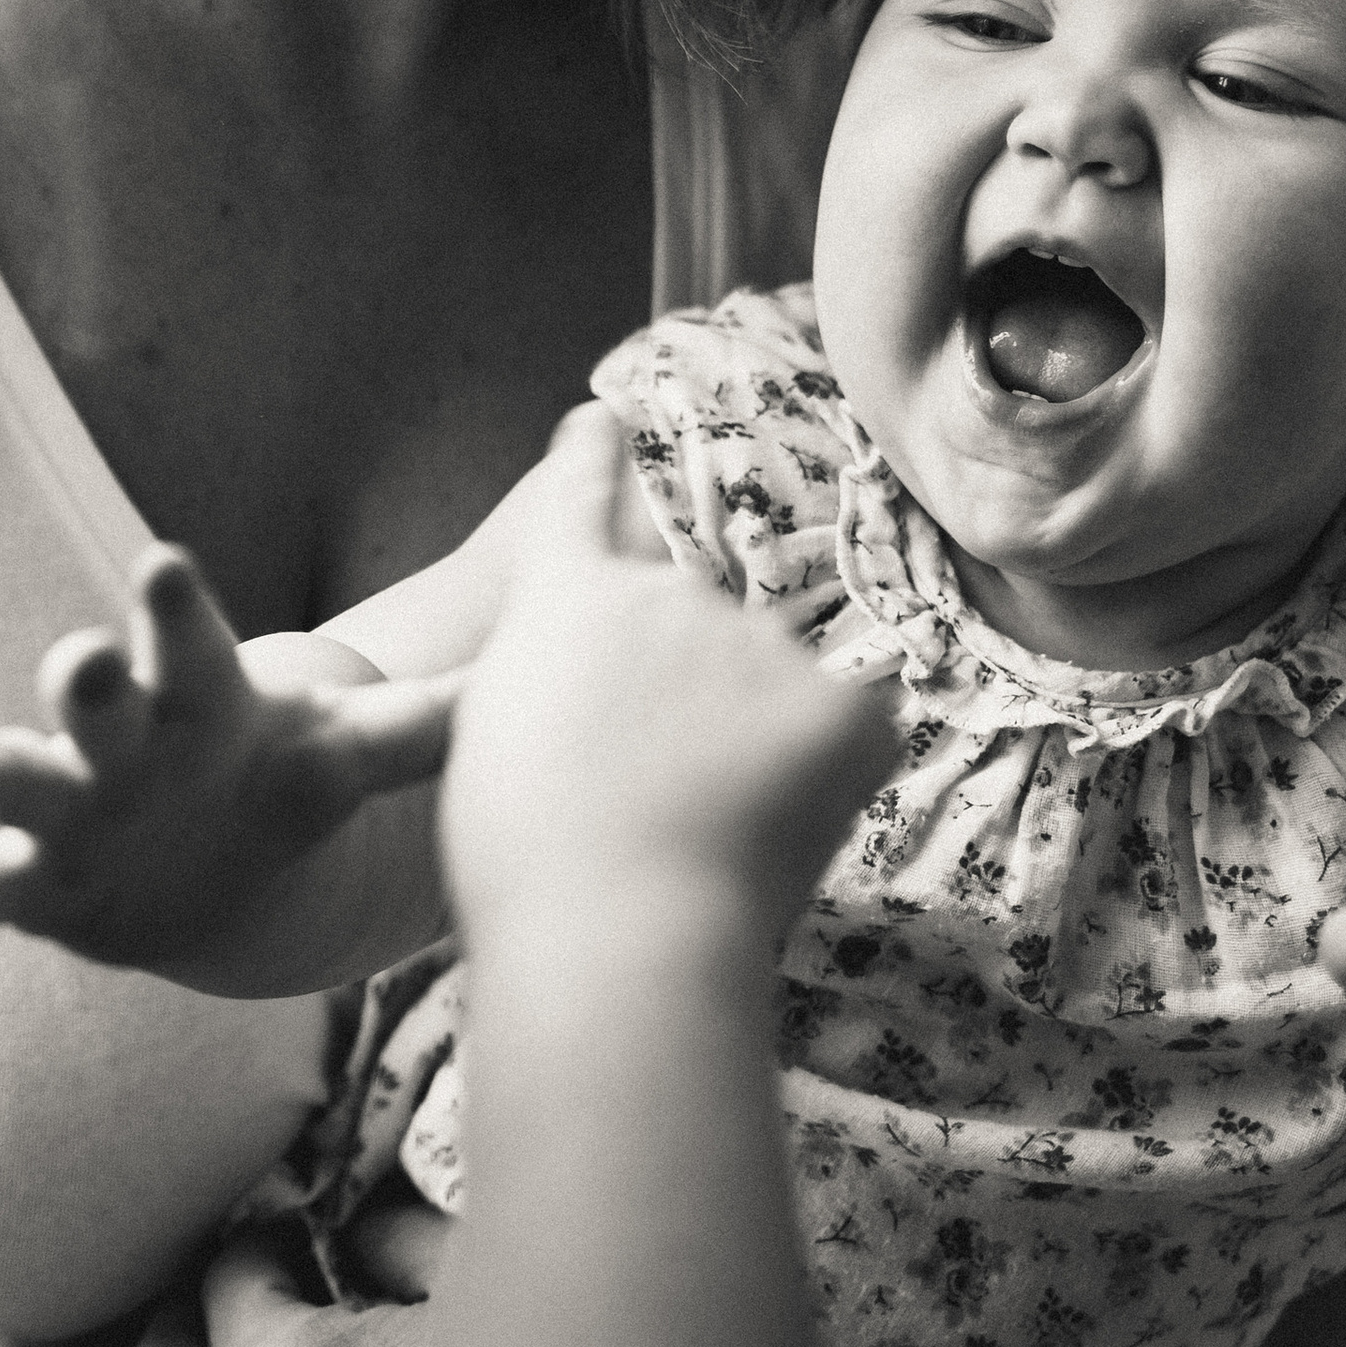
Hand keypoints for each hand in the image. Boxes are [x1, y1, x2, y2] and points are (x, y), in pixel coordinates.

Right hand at [0, 547, 453, 969]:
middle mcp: (122, 738)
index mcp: (199, 696)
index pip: (190, 639)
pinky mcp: (30, 878)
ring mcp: (66, 806)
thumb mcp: (353, 751)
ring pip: (16, 778)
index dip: (176, 607)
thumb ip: (435, 724)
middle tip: (73, 662)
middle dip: (82, 679)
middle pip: (96, 698)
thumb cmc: (275, 778)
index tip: (168, 563)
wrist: (208, 857)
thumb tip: (550, 677)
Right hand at [441, 408, 906, 957]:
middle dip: (685, 700)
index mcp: (565, 598)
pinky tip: (781, 830)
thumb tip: (600, 695)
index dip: (594, 456)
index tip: (606, 418)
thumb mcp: (493, 740)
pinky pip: (852, 728)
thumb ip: (550, 684)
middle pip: (691, 630)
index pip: (580, 497)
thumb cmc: (525, 861)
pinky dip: (829, 775)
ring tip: (704, 832)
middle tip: (653, 798)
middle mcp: (664, 591)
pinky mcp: (838, 700)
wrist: (613, 928)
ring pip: (769, 686)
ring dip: (751, 743)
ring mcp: (757, 640)